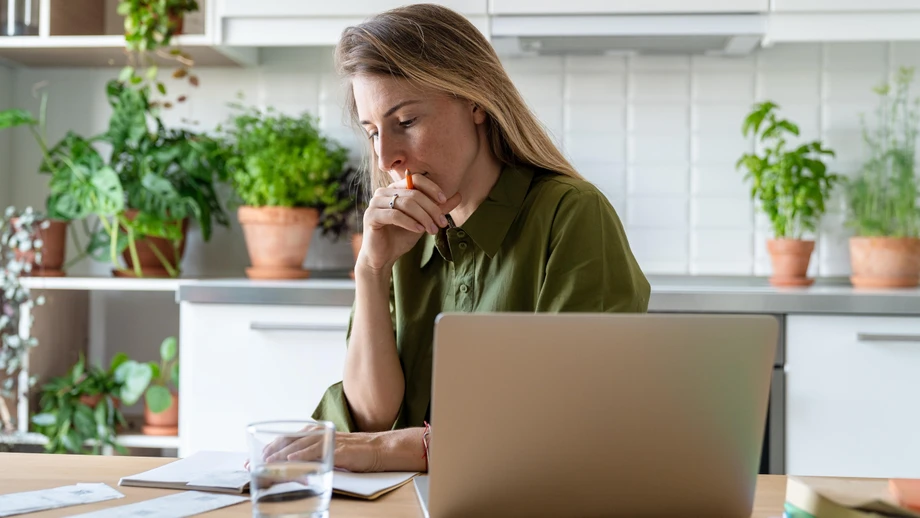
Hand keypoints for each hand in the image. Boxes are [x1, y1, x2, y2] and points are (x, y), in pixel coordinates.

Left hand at [246, 430, 383, 472]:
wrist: (379, 449)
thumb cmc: (355, 453)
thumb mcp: (329, 451)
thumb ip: (312, 454)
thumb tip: (289, 467)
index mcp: (316, 433)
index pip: (287, 438)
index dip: (270, 447)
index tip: (254, 457)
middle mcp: (320, 434)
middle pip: (289, 440)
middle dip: (269, 452)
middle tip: (253, 462)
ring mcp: (329, 440)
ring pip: (300, 445)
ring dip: (281, 453)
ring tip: (267, 461)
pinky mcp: (339, 450)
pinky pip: (318, 452)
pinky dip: (303, 456)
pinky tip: (291, 461)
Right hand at [358, 173, 461, 272]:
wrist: (383, 256)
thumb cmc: (401, 236)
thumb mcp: (423, 221)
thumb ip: (438, 208)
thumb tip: (458, 195)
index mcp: (395, 189)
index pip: (415, 179)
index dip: (432, 188)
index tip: (444, 200)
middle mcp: (383, 192)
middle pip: (413, 194)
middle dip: (431, 209)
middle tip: (442, 223)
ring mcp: (375, 203)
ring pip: (406, 203)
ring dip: (423, 217)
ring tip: (433, 230)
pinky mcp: (371, 216)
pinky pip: (394, 215)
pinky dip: (410, 222)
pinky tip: (419, 230)